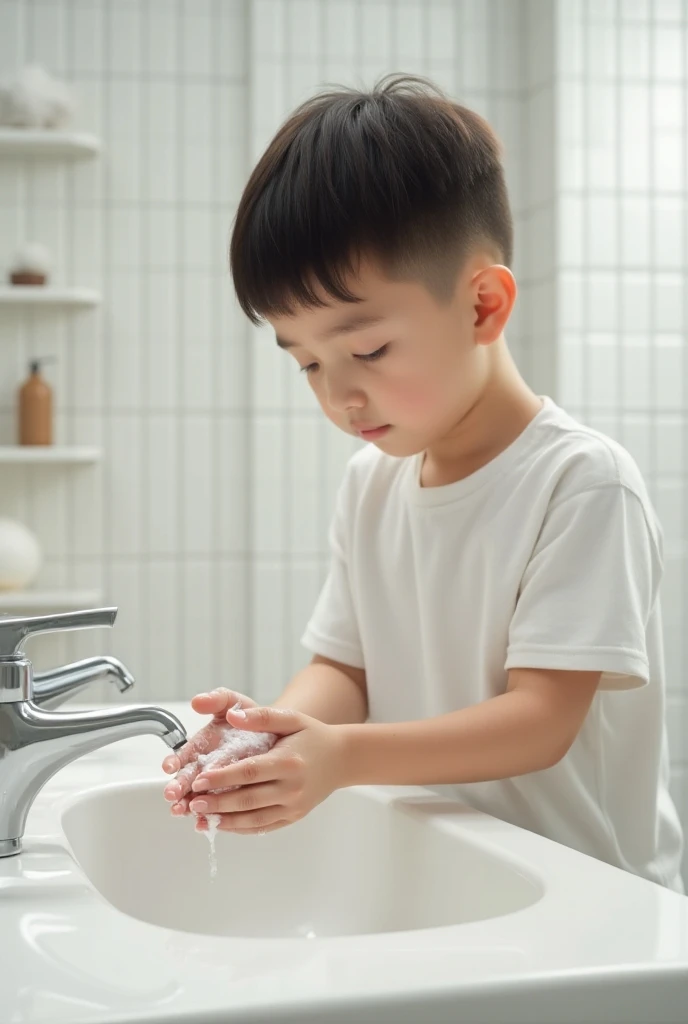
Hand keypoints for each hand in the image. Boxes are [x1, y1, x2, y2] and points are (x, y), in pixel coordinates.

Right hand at [161, 688, 257, 814]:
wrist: (275, 734)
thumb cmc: (250, 717)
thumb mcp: (235, 703)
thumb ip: (218, 699)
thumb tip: (198, 700)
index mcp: (201, 744)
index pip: (183, 754)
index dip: (175, 760)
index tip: (169, 766)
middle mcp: (205, 765)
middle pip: (187, 779)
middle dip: (178, 786)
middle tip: (172, 795)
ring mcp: (217, 784)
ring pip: (198, 797)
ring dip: (188, 805)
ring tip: (182, 811)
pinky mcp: (230, 797)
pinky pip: (219, 809)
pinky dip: (210, 817)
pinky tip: (203, 824)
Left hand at [188, 705, 347, 835]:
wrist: (341, 758)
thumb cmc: (313, 735)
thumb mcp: (291, 718)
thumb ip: (262, 716)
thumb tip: (232, 716)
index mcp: (288, 762)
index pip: (249, 772)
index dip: (222, 778)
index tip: (199, 779)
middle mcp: (292, 788)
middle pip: (248, 800)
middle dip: (217, 803)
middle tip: (192, 803)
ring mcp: (293, 806)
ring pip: (254, 819)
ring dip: (225, 821)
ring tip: (200, 819)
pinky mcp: (293, 817)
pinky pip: (264, 827)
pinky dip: (241, 828)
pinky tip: (222, 825)